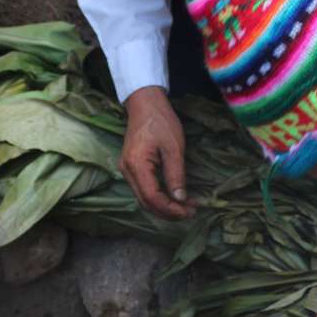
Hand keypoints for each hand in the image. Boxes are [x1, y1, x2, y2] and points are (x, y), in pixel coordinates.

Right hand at [120, 87, 193, 219]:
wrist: (145, 103)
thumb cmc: (161, 121)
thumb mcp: (174, 147)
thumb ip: (176, 174)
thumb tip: (180, 199)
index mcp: (136, 165)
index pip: (152, 197)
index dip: (170, 209)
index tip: (189, 211)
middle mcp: (127, 170)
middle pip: (145, 202)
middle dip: (168, 212)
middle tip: (190, 213)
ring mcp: (126, 169)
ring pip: (143, 198)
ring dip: (163, 207)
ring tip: (185, 208)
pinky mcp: (130, 168)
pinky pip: (143, 190)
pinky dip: (158, 198)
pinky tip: (172, 198)